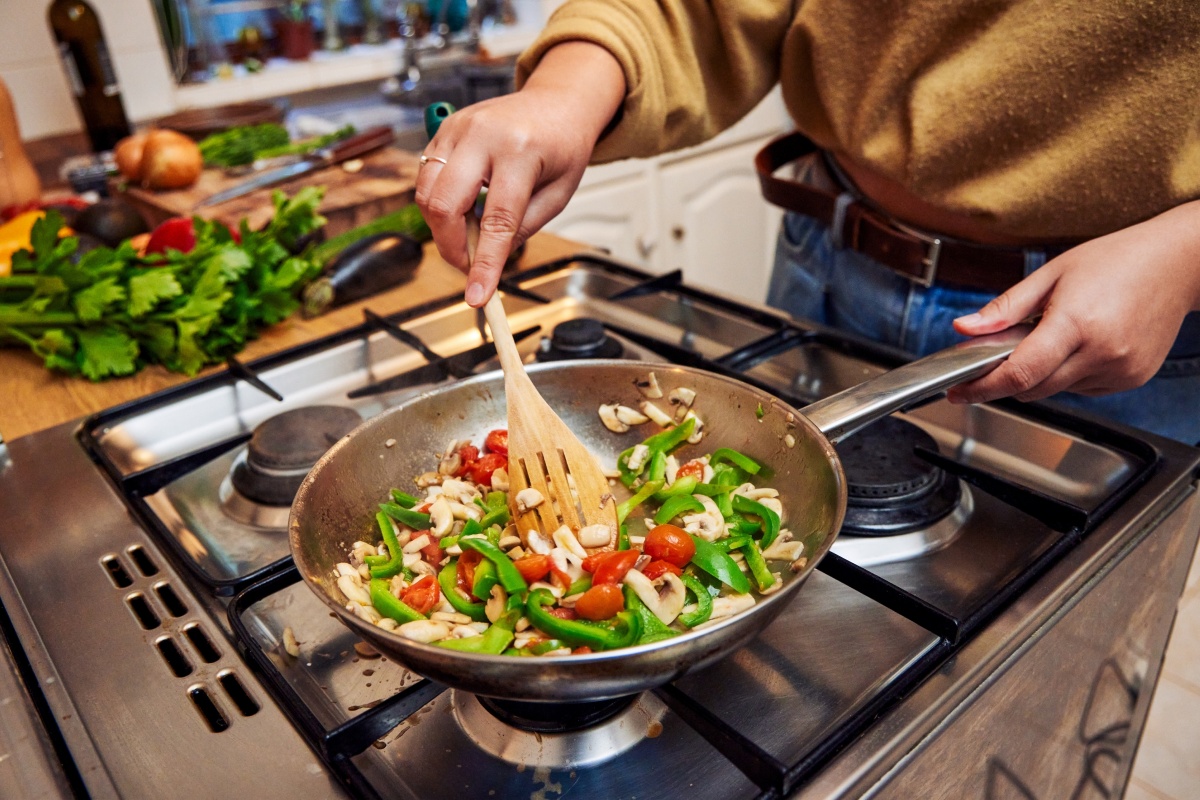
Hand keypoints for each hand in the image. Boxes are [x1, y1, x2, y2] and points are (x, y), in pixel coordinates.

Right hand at [415, 42, 624, 306]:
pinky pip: (426, 177)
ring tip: (471, 233)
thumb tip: (489, 261)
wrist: (557, 102)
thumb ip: (523, 228)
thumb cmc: (563, 146)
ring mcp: (458, 128)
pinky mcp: (444, 129)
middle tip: (469, 264)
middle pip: (444, 205)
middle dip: (451, 247)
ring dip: (442, 227)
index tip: (478, 296)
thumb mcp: (558, 194)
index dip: (484, 263)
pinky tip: (463, 208)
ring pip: (426, 193)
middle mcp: (484, 135)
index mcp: (521, 151)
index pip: (496, 220)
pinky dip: (439, 204)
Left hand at [947, 201, 1199, 402]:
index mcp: (1076, 322)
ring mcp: (1120, 370)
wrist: (1178, 264)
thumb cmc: (1117, 260)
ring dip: (1040, 374)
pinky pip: (1082, 388)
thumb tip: (964, 328)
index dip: (982, 387)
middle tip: (995, 356)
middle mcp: (1101, 352)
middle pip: (1032, 388)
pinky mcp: (1131, 378)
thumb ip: (1005, 307)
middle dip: (1005, 379)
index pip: (1019, 372)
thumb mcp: (1052, 273)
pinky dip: (1068, 374)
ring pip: (1056, 390)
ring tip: (1053, 335)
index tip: (959, 392)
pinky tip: (1080, 344)